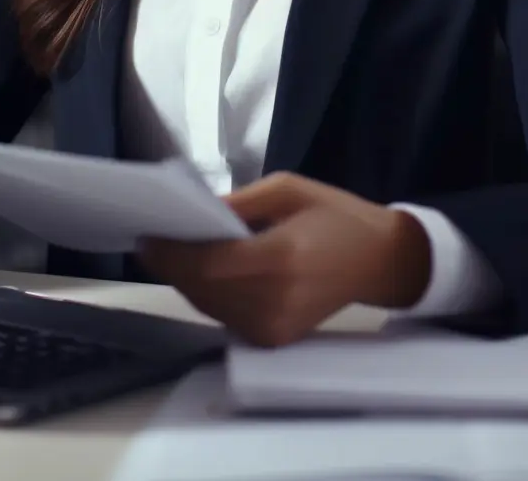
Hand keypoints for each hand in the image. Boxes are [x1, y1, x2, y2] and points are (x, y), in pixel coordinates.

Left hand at [136, 172, 432, 347]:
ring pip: (208, 306)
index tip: (147, 235)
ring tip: (170, 254)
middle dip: (171, 266)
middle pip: (202, 288)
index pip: (209, 264)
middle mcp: (276, 299)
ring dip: (185, 281)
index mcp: (283, 257)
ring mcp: (275, 326)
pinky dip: (208, 295)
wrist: (380, 261)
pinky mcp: (274, 338)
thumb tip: (192, 215)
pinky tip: (201, 273)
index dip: (172, 254)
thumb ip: (239, 204)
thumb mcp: (289, 189)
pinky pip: (225, 317)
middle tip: (151, 242)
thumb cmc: (336, 216)